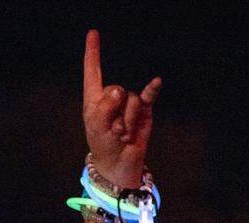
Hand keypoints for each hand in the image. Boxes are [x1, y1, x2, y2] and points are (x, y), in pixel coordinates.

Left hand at [83, 29, 160, 188]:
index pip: (93, 72)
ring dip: (128, 121)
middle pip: (115, 89)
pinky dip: (152, 89)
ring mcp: (128, 102)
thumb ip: (105, 107)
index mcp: (95, 98)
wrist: (120, 163)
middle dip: (115, 113)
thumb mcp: (98, 127)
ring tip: (123, 134)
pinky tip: (156, 82)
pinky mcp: (144, 109)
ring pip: (131, 100)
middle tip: (113, 132)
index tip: (93, 33)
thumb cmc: (103, 145)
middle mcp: (112, 96)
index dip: (92, 53)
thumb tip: (119, 90)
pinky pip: (148, 96)